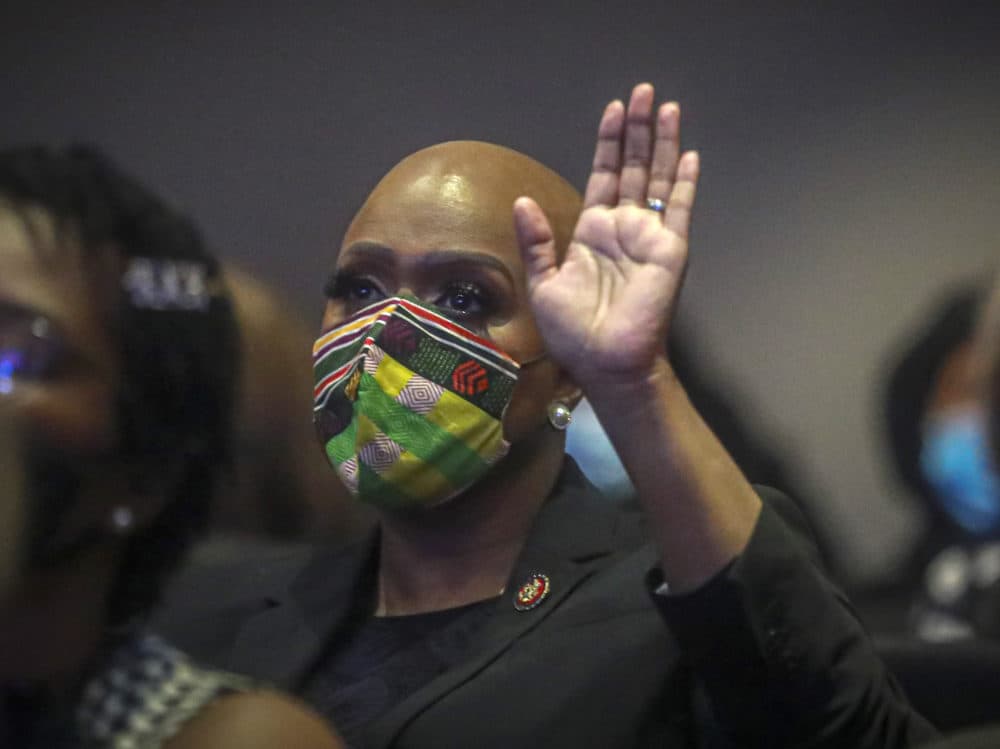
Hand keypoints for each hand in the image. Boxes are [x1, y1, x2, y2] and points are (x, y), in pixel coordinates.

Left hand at [514, 83, 698, 389]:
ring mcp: (648, 237)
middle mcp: (623, 228)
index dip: (608, 143)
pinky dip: (684, 182)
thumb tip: (523, 201)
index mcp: (593, 232)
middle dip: (636, 130)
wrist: (605, 362)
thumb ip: (537, 241)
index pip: (602, 176)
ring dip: (662, 142)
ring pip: (657, 178)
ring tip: (665, 106)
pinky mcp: (670, 250)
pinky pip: (678, 209)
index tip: (612, 110)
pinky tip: (688, 154)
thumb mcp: (543, 283)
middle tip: (641, 92)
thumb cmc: (574, 332)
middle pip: (632, 167)